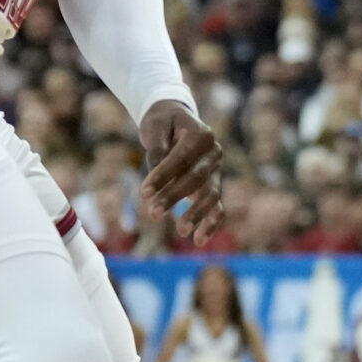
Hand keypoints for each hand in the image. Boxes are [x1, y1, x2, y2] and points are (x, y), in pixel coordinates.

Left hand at [138, 99, 225, 248]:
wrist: (176, 121)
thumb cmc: (162, 123)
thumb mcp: (154, 128)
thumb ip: (157, 151)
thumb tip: (155, 180)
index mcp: (200, 134)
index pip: (181, 158)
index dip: (163, 176)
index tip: (143, 193)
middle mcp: (214, 152)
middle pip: (196, 178)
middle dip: (174, 197)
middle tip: (153, 213)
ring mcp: (216, 170)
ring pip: (211, 195)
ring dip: (196, 214)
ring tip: (181, 232)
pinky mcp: (214, 185)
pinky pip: (217, 206)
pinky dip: (211, 224)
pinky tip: (199, 240)